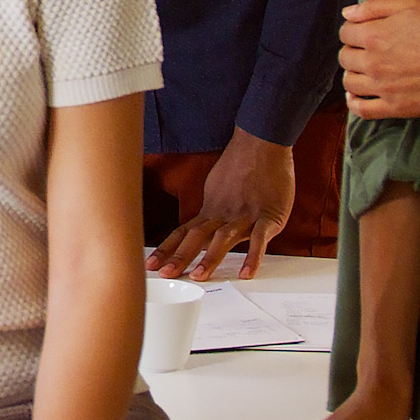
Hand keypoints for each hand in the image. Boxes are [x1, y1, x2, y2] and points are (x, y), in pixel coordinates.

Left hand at [149, 130, 294, 280]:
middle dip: (180, 257)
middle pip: (197, 238)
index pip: (183, 233)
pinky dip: (253, 257)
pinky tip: (246, 273)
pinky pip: (259, 240)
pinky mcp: (268, 217)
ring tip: (199, 276)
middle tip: (165, 274)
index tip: (151, 265)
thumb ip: (210, 212)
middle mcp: (223, 215)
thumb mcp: (216, 189)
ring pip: (224, 239)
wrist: (262, 143)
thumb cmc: (240, 165)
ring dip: (210, 258)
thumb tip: (199, 229)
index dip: (167, 250)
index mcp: (211, 210)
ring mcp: (245, 216)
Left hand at [339, 0, 419, 120]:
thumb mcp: (416, 2)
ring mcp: (384, 88)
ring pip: (350, 83)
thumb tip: (349, 14)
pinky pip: (363, 110)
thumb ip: (377, 6)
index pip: (346, 32)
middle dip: (354, 49)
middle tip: (370, 48)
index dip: (356, 28)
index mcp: (375, 35)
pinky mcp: (398, 108)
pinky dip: (355, 103)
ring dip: (354, 74)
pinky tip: (359, 96)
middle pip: (345, 57)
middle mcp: (373, 63)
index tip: (368, 29)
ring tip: (366, 70)